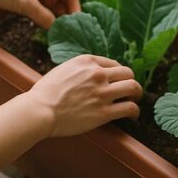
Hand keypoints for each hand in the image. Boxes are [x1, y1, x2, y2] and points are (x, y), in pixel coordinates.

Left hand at [0, 0, 79, 28]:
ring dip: (54, 17)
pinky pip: (40, 8)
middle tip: (67, 32)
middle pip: (61, 0)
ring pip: (50, 5)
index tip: (77, 24)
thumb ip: (43, 16)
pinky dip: (44, 17)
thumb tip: (56, 28)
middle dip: (64, 15)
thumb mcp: (26, 3)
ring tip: (58, 32)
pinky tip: (46, 28)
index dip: (75, 8)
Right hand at [25, 55, 141, 137]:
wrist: (40, 110)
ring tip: (134, 101)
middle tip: (130, 90)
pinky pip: (130, 108)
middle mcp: (98, 74)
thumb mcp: (63, 69)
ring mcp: (102, 93)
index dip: (118, 74)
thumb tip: (88, 74)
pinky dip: (135, 112)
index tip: (118, 81)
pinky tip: (133, 115)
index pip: (113, 64)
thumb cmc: (45, 93)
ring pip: (133, 88)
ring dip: (137, 94)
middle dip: (131, 81)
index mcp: (87, 61)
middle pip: (128, 73)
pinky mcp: (104, 112)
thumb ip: (79, 69)